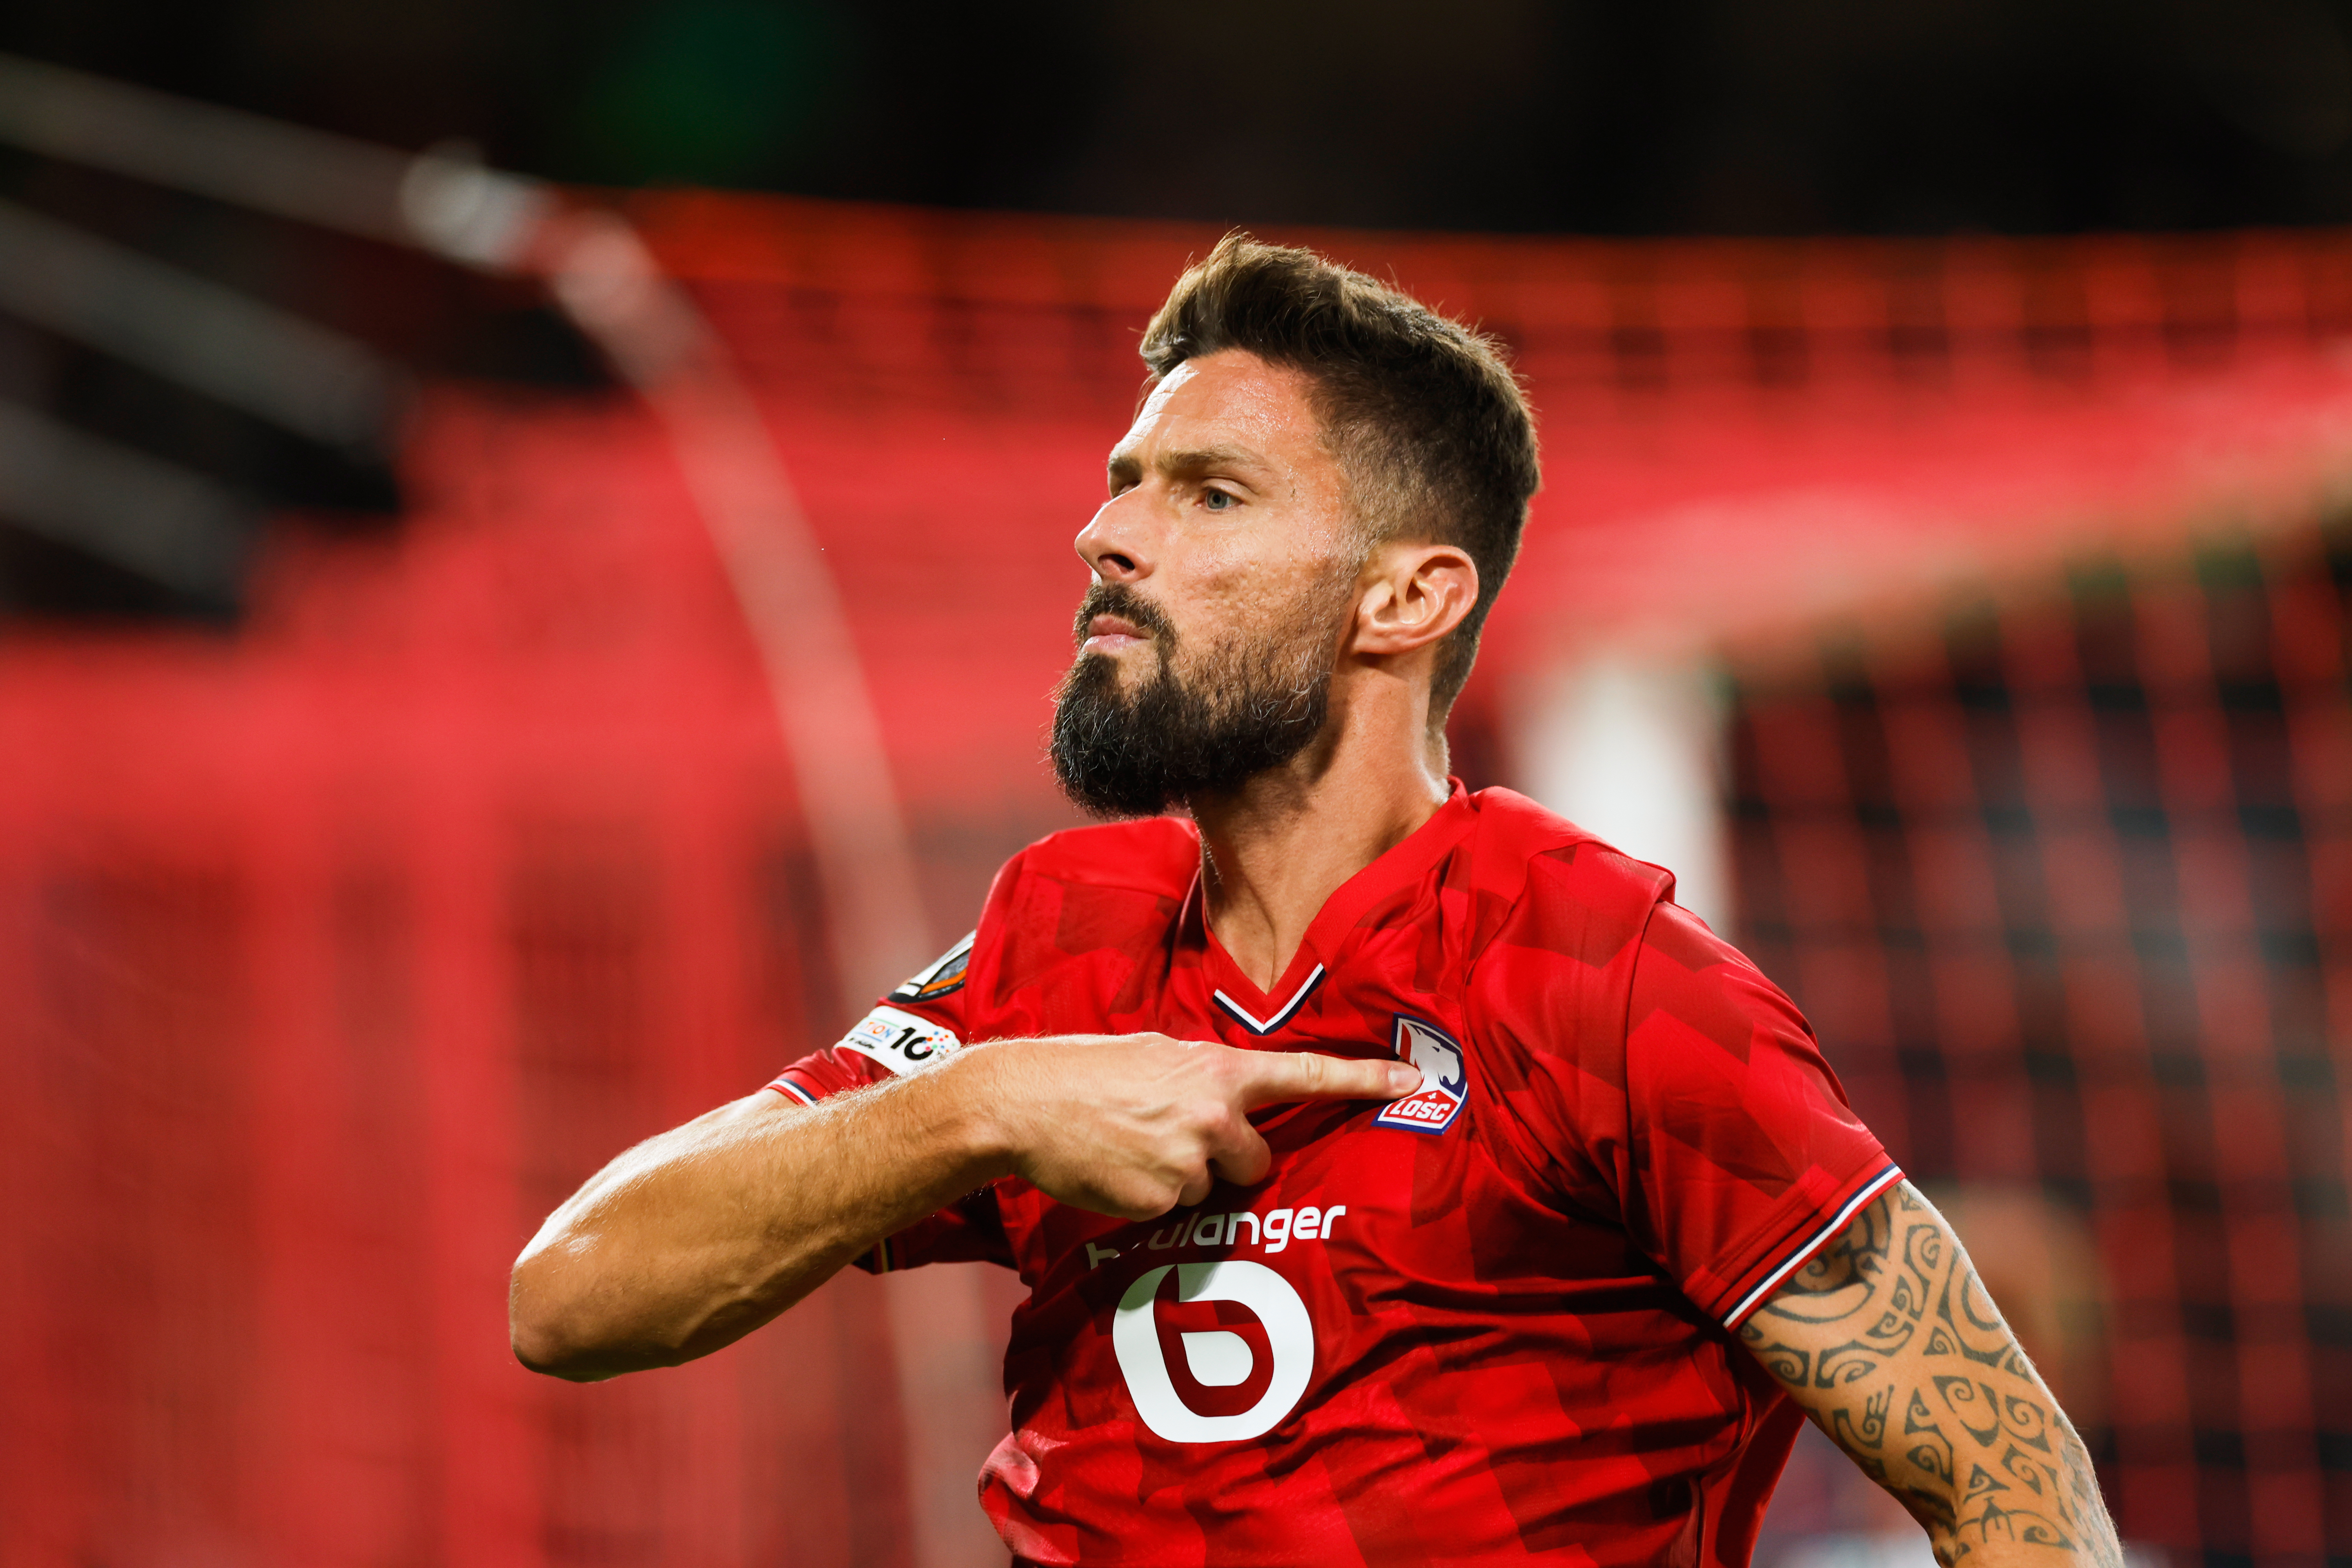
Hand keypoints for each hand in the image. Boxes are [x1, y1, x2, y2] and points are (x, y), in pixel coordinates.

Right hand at [961, 1034, 1420, 1219]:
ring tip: (1130, 1150)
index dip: (1363, 1080)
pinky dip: (1149, 1198)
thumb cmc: (1085, 1073)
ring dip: (1180, 1178)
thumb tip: (1231, 1102)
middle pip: (1256, 1157)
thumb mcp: (1156, 1057)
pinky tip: (1116, 1172)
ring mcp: (1189, 1161)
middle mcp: (1213, 1115)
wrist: (1021, 1103)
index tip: (1413, 1083)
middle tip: (1169, 1139)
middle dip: (1225, 1158)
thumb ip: (1203, 1079)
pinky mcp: (1159, 1200)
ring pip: (1210, 1187)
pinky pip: (1173, 1210)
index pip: (1305, 1075)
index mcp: (1216, 1070)